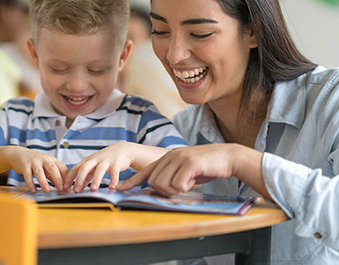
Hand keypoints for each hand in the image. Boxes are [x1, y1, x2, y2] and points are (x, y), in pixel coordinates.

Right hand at [9, 148, 67, 192]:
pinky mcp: (24, 165)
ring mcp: (34, 161)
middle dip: (58, 179)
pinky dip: (30, 184)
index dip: (66, 179)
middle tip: (60, 189)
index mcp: (52, 160)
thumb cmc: (36, 163)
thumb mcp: (46, 167)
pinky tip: (33, 190)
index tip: (68, 189)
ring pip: (40, 172)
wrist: (19, 154)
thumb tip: (63, 189)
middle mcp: (44, 159)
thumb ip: (54, 176)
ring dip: (44, 182)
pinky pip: (27, 175)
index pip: (62, 168)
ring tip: (47, 190)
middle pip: (53, 168)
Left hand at [64, 142, 133, 191]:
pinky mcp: (116, 163)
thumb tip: (79, 187)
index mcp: (88, 161)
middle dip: (79, 179)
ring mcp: (106, 161)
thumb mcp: (94, 166)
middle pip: (84, 168)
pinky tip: (112, 187)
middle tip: (75, 191)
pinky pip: (114, 172)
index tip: (65, 188)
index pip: (75, 168)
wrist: (122, 149)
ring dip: (96, 179)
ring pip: (99, 170)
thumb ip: (87, 176)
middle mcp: (96, 160)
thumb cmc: (106, 159)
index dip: (69, 178)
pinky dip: (113, 180)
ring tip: (93, 189)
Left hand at [118, 144, 239, 195]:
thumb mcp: (185, 171)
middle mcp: (169, 156)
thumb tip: (159, 188)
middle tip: (181, 188)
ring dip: (175, 190)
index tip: (119, 189)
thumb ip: (171, 176)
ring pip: (163, 184)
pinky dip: (186, 188)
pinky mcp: (188, 162)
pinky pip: (178, 184)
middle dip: (164, 191)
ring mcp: (178, 158)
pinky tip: (194, 181)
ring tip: (188, 183)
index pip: (145, 172)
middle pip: (154, 182)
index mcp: (166, 158)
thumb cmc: (206, 167)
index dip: (131, 182)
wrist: (227, 157)